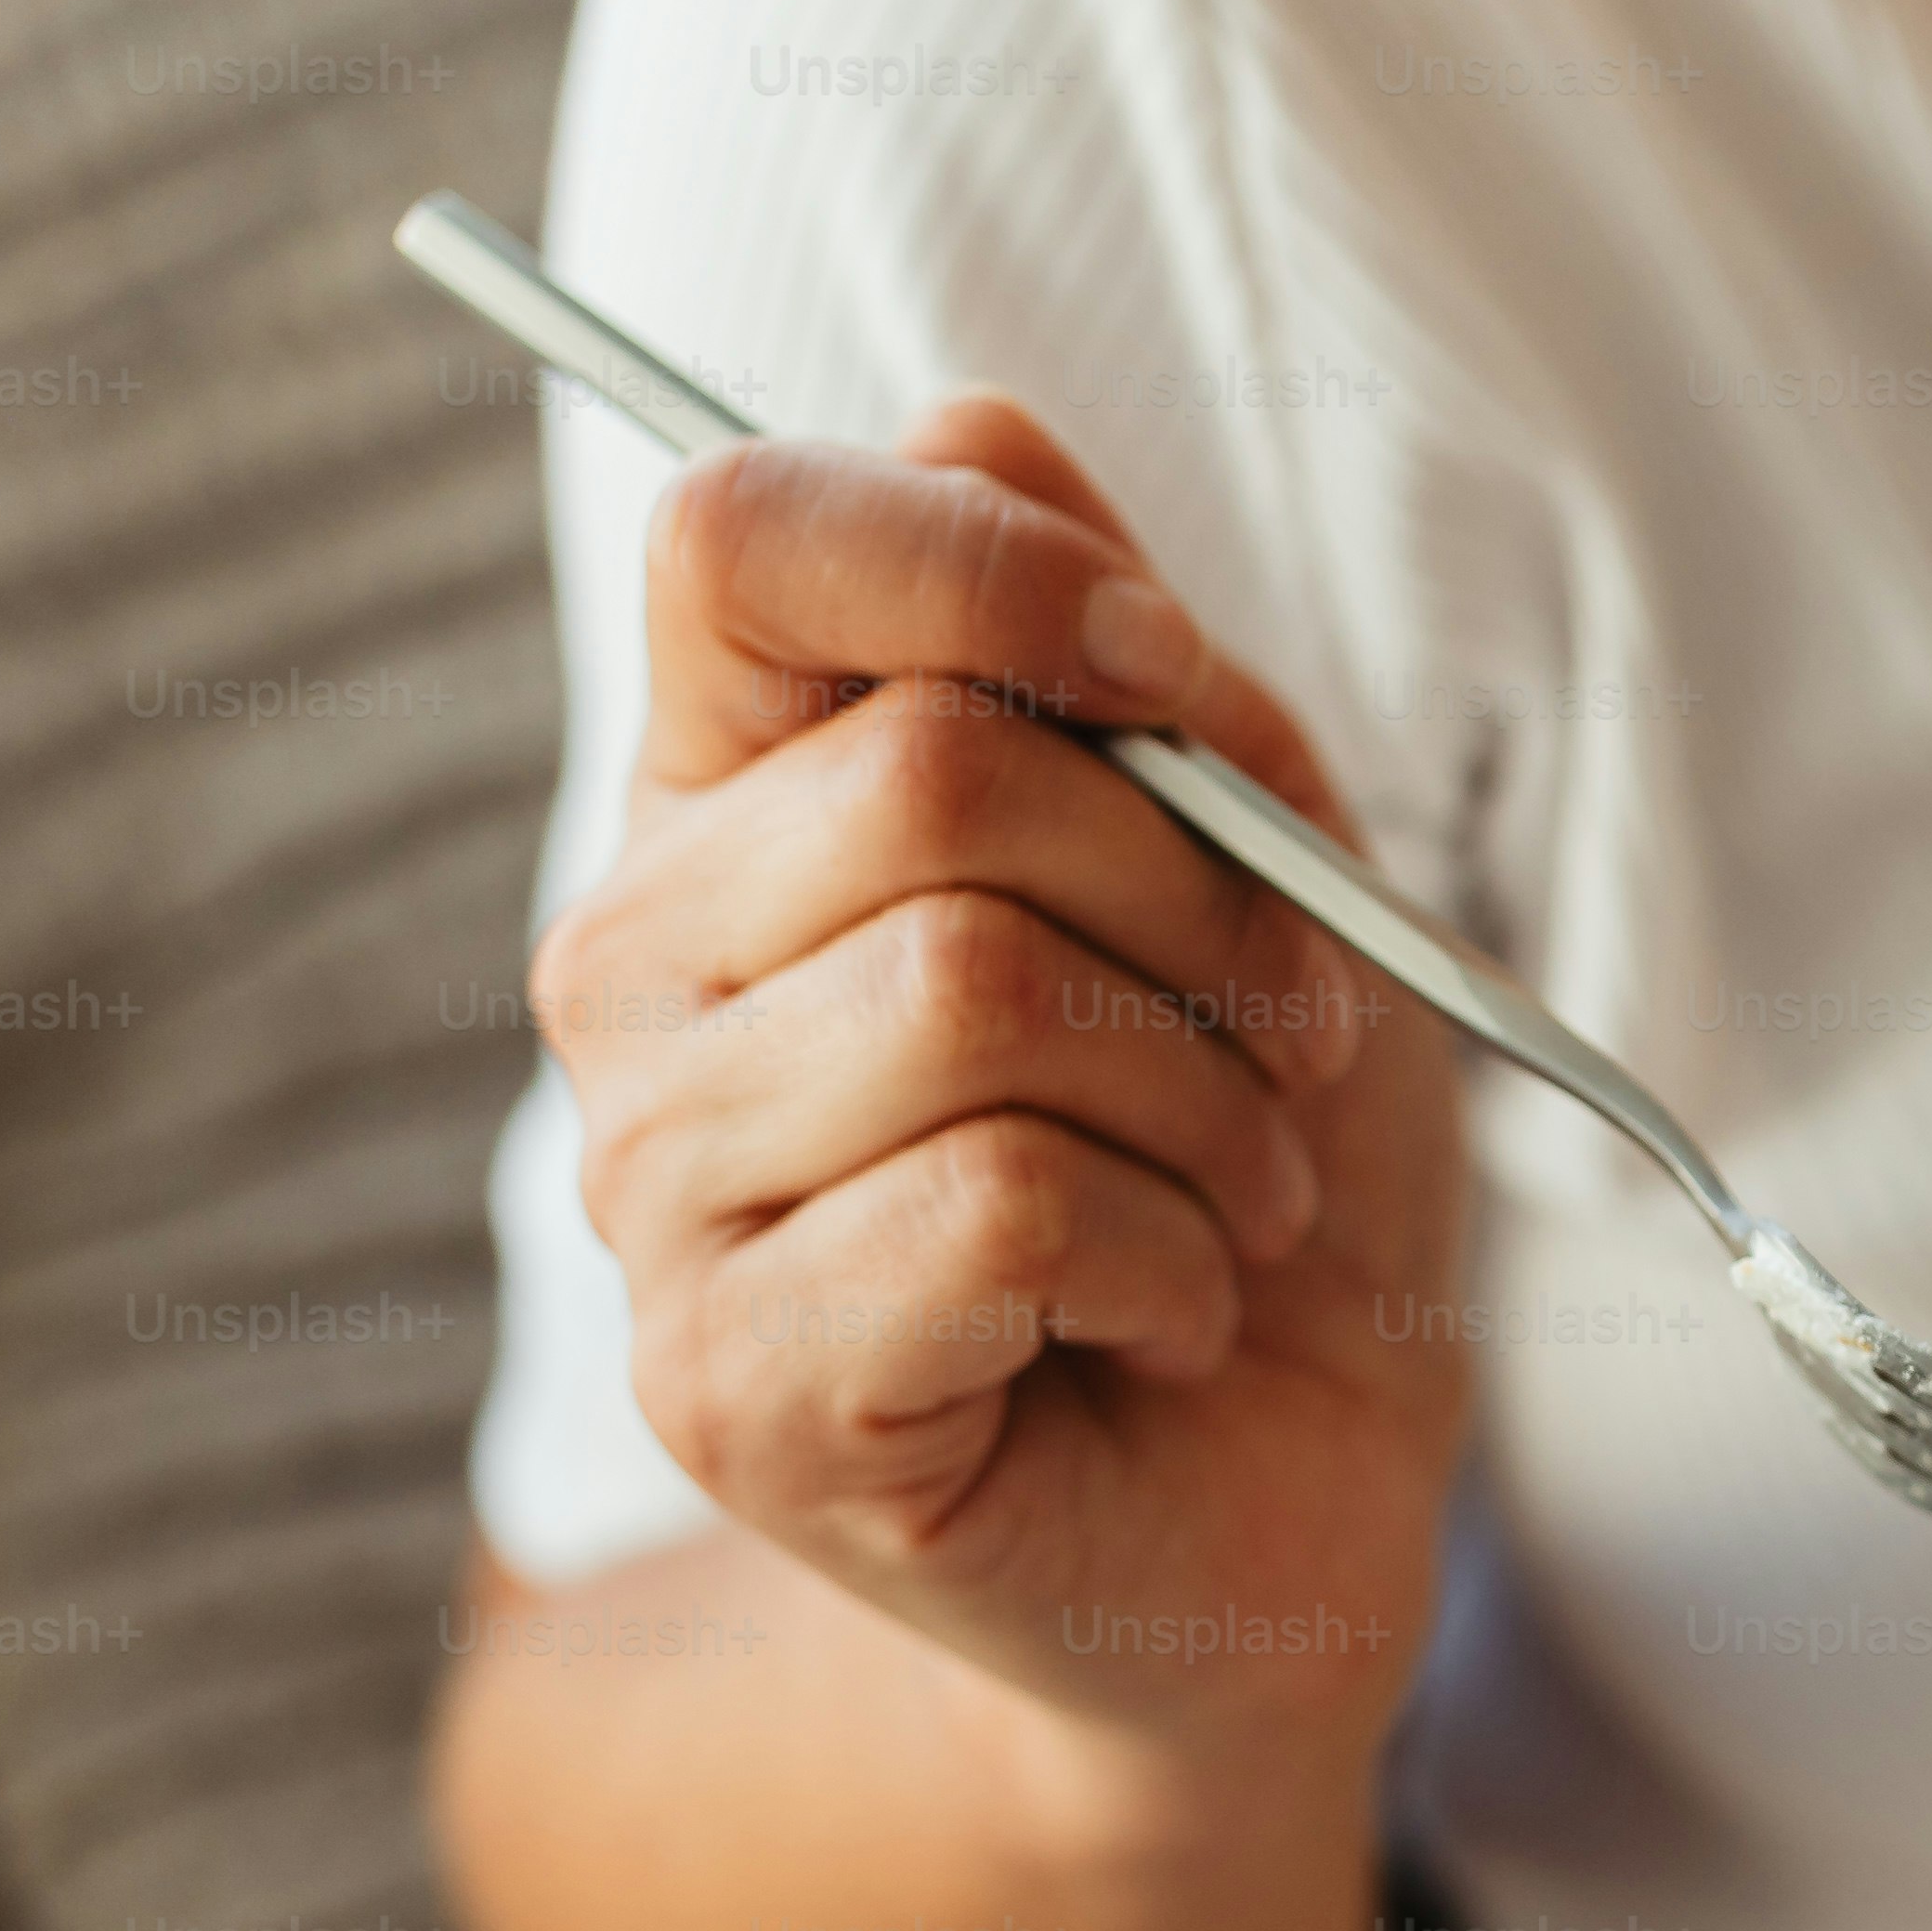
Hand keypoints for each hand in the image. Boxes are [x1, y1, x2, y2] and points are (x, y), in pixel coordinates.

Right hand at [530, 395, 1471, 1794]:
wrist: (1283, 1513)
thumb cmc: (1260, 1185)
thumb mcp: (1261, 881)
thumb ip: (1125, 662)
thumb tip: (982, 417)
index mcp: (739, 803)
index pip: (736, 533)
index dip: (990, 564)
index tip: (1182, 693)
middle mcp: (639, 970)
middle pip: (919, 772)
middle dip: (1205, 899)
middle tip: (1291, 1044)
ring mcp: (658, 1188)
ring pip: (969, 995)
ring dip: (1203, 1105)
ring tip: (1235, 1202)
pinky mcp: (734, 1386)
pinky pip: (993, 1209)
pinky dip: (1165, 1258)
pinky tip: (1165, 1319)